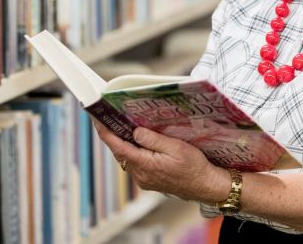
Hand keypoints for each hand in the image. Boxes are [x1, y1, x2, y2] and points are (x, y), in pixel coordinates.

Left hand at [92, 120, 230, 202]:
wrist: (205, 185)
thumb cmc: (194, 166)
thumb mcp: (176, 148)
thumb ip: (154, 140)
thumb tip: (135, 132)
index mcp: (145, 165)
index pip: (118, 147)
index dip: (105, 132)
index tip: (97, 119)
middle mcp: (140, 174)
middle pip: (120, 152)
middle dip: (112, 135)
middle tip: (107, 117)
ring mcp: (143, 179)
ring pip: (127, 158)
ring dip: (122, 143)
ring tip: (120, 126)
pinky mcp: (149, 180)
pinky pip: (135, 163)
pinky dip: (132, 151)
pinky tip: (137, 142)